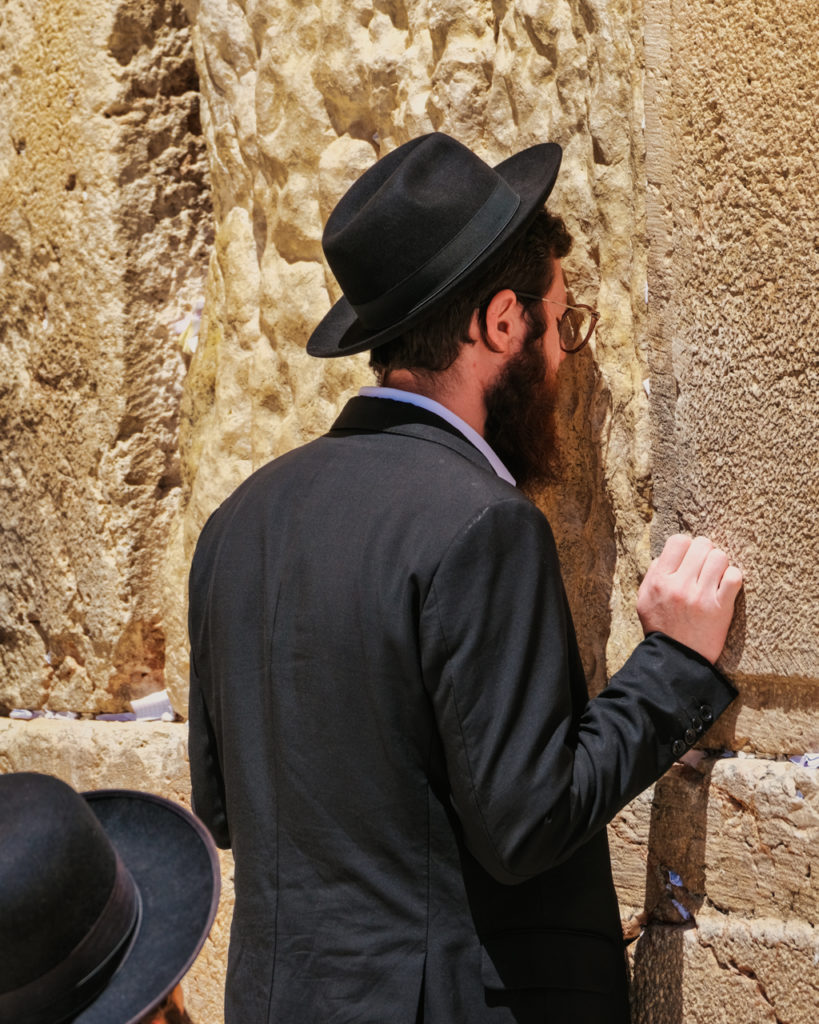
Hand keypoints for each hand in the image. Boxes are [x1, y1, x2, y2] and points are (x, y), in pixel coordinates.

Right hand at [636, 534, 742, 664]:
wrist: (675, 659)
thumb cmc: (660, 626)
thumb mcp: (645, 599)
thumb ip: (654, 573)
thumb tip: (668, 554)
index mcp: (660, 580)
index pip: (678, 541)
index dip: (687, 546)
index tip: (689, 558)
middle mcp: (679, 585)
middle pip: (702, 545)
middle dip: (705, 553)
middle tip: (705, 567)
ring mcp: (700, 596)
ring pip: (720, 557)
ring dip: (720, 565)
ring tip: (715, 576)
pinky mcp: (720, 608)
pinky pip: (734, 576)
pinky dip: (732, 578)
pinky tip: (725, 587)